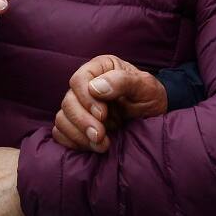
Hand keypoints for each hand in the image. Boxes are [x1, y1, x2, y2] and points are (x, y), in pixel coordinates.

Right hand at [52, 55, 167, 152]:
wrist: (154, 116)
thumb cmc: (150, 96)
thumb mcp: (145, 86)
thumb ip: (123, 82)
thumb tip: (95, 88)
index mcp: (99, 69)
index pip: (79, 80)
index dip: (86, 99)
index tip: (102, 115)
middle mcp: (85, 86)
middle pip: (68, 102)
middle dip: (83, 122)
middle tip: (101, 136)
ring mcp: (79, 106)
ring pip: (62, 118)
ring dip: (79, 135)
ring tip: (101, 144)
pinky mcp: (76, 124)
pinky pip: (61, 133)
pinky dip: (73, 141)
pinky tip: (92, 146)